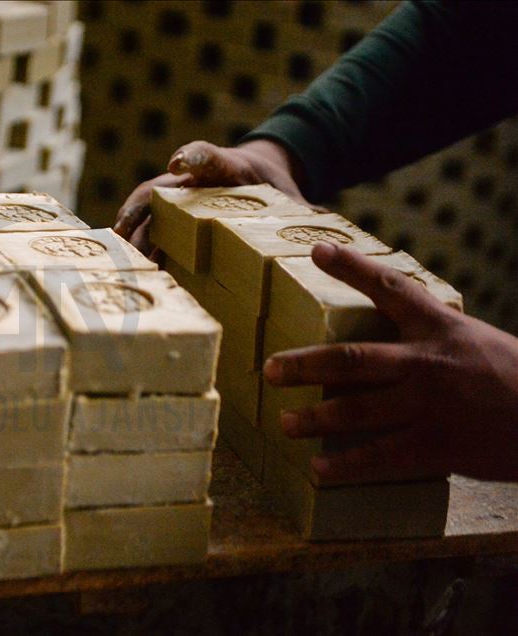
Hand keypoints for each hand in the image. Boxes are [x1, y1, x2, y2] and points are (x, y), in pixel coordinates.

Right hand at [113, 139, 322, 253]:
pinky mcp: (171, 221)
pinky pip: (149, 232)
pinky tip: (130, 273)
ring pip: (145, 211)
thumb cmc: (271, 187)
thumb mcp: (287, 197)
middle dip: (138, 208)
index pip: (205, 155)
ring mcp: (176, 201)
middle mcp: (191, 182)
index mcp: (224, 168)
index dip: (190, 157)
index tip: (177, 164)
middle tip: (123, 229)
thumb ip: (301, 211)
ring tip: (118, 259)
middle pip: (157, 188)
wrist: (256, 178)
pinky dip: (137, 250)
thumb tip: (325, 224)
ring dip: (130, 234)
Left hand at [263, 242, 517, 482]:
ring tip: (283, 423)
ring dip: (314, 419)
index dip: (352, 266)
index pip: (392, 288)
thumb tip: (384, 341)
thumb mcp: (476, 342)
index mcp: (441, 329)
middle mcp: (428, 362)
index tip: (316, 249)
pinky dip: (346, 466)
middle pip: (352, 358)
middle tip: (268, 368)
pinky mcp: (437, 446)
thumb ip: (431, 339)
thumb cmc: (517, 378)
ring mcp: (430, 405)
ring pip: (355, 411)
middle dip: (305, 364)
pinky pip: (380, 457)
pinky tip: (320, 470)